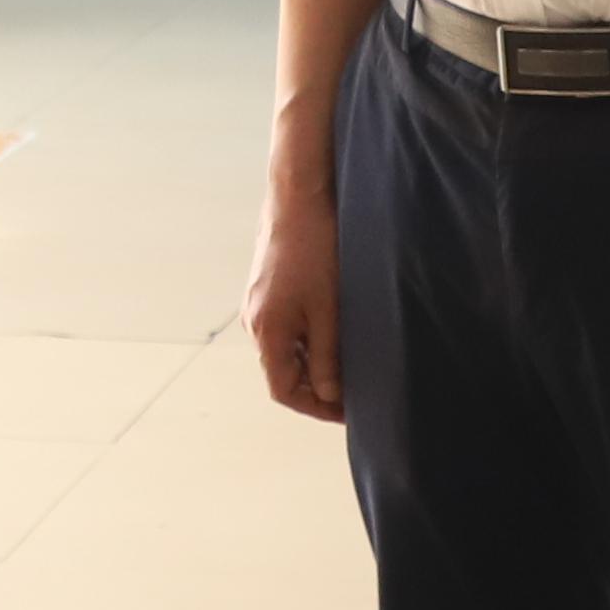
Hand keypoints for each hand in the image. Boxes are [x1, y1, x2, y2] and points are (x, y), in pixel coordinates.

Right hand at [243, 169, 342, 421]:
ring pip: (286, 349)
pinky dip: (308, 339)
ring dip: (313, 362)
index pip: (283, 390)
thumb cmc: (315, 249)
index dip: (316, 408)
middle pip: (282, 371)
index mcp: (266, 332)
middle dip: (317, 386)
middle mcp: (254, 321)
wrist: (299, 196)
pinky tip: (335, 330)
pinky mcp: (267, 287)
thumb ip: (326, 357)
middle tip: (354, 392)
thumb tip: (328, 394)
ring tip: (349, 362)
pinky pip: (286, 327)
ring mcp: (258, 303)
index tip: (347, 412)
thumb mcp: (329, 311)